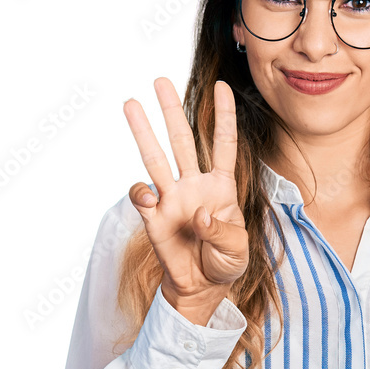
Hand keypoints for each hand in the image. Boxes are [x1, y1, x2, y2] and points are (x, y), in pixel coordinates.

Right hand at [123, 77, 248, 303]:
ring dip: (143, 131)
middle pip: (183, 140)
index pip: (224, 144)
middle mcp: (194, 185)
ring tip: (131, 104)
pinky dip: (141, 193)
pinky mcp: (154, 217)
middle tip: (160, 80)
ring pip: (156, 157)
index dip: (223, 116)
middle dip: (172, 110)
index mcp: (221, 187)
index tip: (223, 86)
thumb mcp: (238, 250)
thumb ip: (223, 232)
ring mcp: (172, 198)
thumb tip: (199, 213)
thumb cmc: (225, 263)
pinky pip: (142, 197)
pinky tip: (148, 198)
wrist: (202, 287)